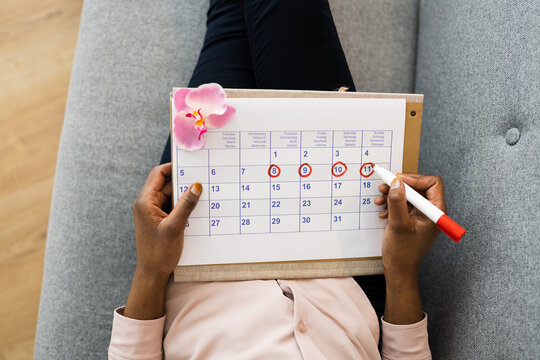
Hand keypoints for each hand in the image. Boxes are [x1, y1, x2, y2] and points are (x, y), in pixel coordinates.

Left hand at [132, 163, 201, 280]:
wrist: (152, 273)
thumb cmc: (160, 252)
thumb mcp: (175, 226)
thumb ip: (186, 204)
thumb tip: (196, 185)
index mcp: (145, 202)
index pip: (158, 174)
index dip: (174, 167)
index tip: (191, 166)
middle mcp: (147, 204)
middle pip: (166, 184)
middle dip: (183, 184)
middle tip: (202, 182)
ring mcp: (152, 212)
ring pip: (171, 196)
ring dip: (184, 197)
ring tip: (201, 198)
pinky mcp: (159, 220)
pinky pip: (172, 206)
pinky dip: (182, 207)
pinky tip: (195, 210)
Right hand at [375, 173, 445, 324]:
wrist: (398, 270)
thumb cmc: (403, 252)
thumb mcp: (399, 224)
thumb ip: (397, 202)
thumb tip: (396, 183)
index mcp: (435, 212)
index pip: (432, 184)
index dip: (415, 179)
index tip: (398, 181)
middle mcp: (430, 211)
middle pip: (418, 187)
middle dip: (400, 186)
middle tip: (385, 186)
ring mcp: (420, 215)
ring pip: (408, 195)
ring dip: (392, 195)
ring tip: (380, 199)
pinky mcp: (411, 219)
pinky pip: (402, 204)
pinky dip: (391, 204)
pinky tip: (382, 211)